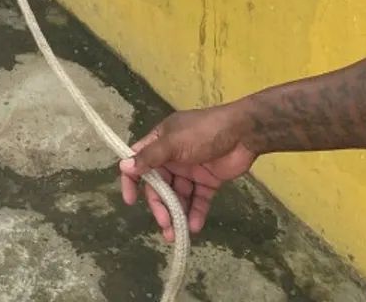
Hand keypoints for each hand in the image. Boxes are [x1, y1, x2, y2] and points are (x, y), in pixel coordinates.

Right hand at [119, 103, 258, 241]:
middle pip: (160, 185)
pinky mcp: (208, 181)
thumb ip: (150, 157)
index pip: (139, 162)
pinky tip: (195, 226)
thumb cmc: (202, 132)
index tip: (131, 201)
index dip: (132, 180)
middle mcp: (172, 158)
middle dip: (160, 205)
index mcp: (160, 143)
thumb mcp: (173, 143)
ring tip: (178, 234)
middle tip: (165, 224)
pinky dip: (195, 213)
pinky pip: (198, 200)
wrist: (242, 133)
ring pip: (178, 196)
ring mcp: (190, 171)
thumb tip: (123, 166)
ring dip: (177, 214)